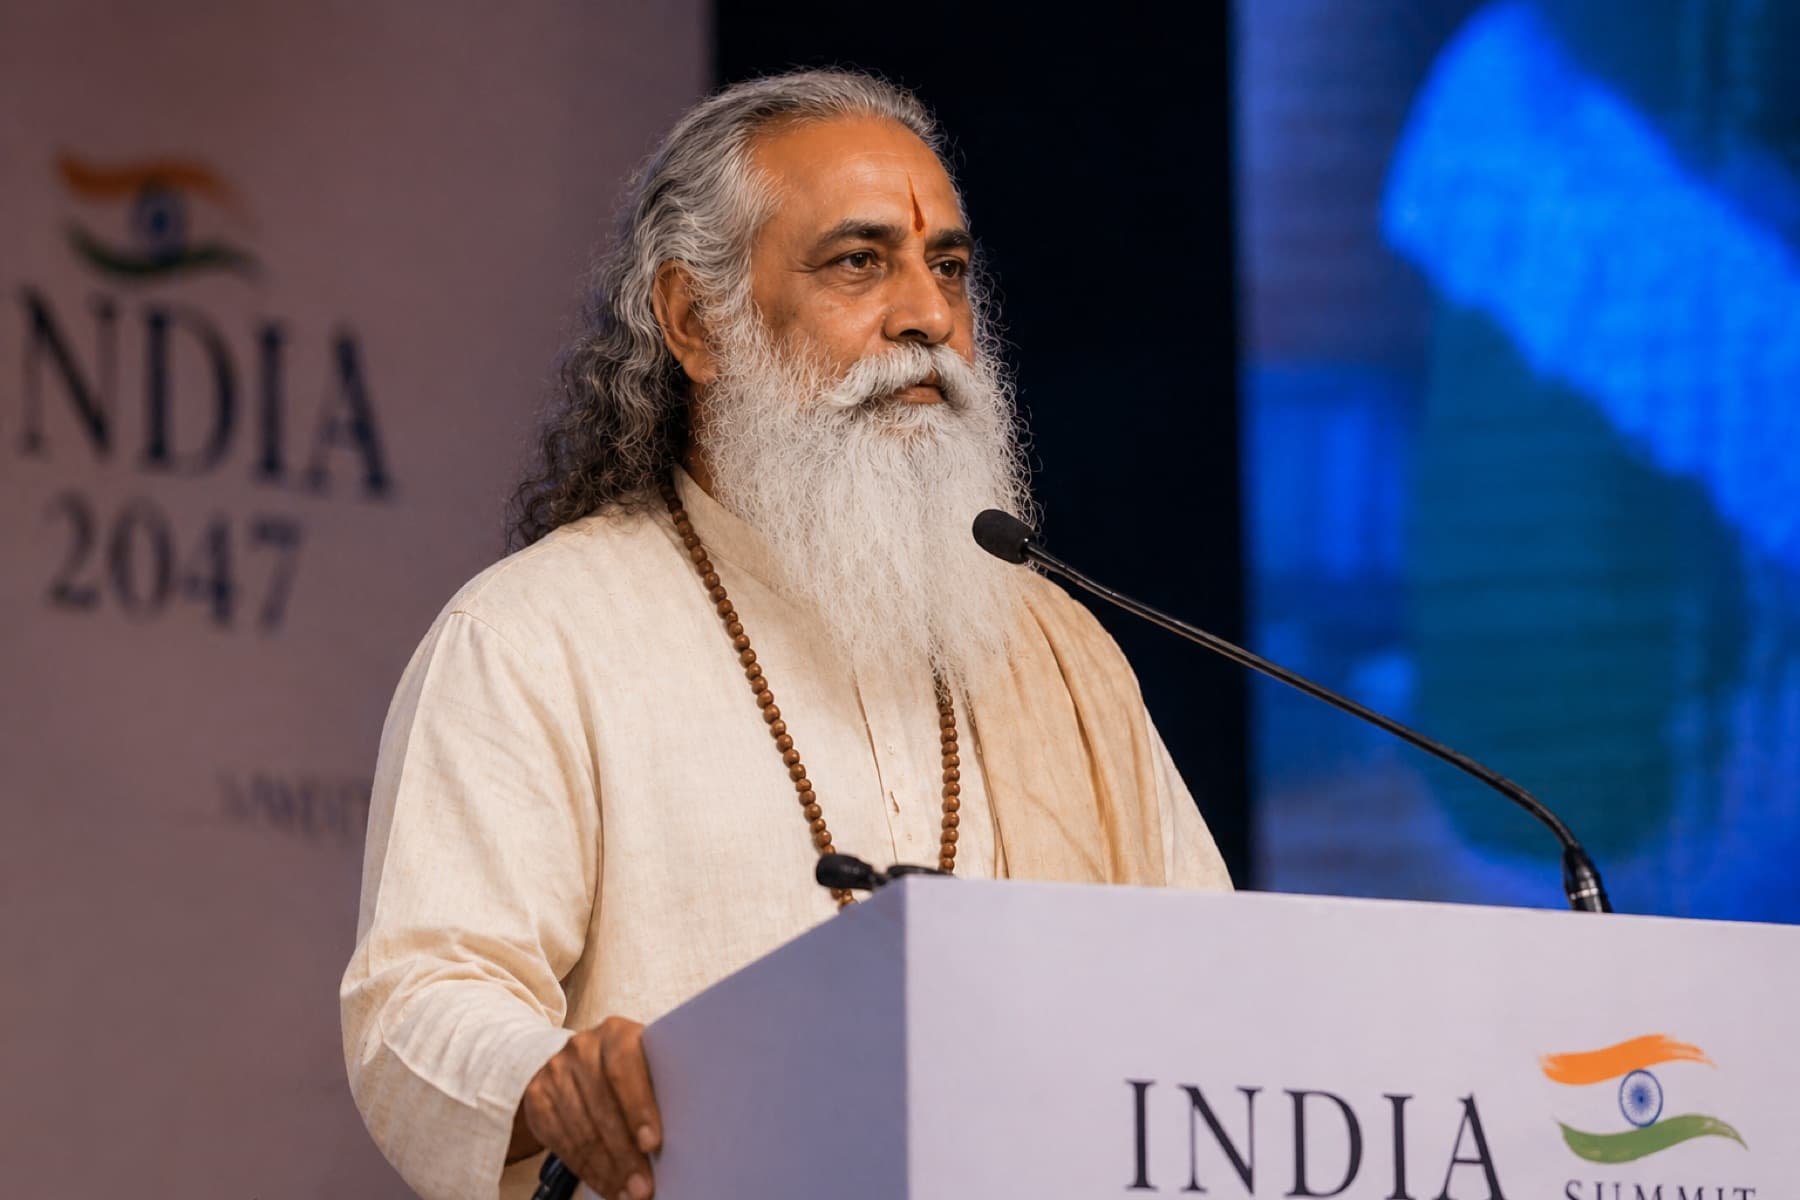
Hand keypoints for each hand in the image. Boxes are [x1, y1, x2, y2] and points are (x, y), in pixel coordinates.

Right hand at [512, 1016, 662, 1198]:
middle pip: (603, 1107)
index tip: (652, 1143)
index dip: (639, 1108)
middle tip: (643, 1187)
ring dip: (607, 1169)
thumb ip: (658, 1086)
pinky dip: (586, 1169)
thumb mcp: (644, 1063)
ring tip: (627, 1194)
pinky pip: (561, 1141)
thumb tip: (684, 1135)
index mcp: (616, 1034)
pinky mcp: (538, 1098)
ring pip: (582, 1130)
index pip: (625, 1069)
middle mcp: (582, 1048)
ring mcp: (555, 1072)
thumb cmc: (626, 1068)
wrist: (573, 1058)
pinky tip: (606, 1185)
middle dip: (625, 1154)